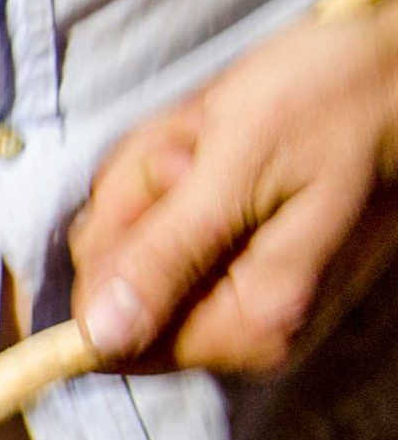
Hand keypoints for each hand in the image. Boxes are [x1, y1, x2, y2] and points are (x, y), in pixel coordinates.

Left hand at [72, 8, 397, 370]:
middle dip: (137, 201)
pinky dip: (170, 173)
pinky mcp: (241, 258)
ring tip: (215, 136)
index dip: (109, 249)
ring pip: (131, 245)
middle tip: (200, 145)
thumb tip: (98, 339)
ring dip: (152, 175)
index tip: (171, 178)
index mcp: (249, 324)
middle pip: (115, 285)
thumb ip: (166, 256)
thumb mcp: (241, 165)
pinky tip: (215, 139)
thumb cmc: (341, 100)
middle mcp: (245, 329)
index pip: (108, 333)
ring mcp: (243, 294)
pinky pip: (163, 224)